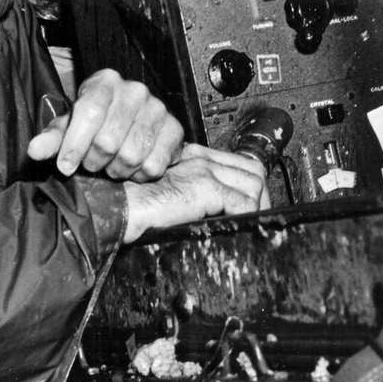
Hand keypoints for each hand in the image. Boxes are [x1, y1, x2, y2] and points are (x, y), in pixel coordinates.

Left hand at [27, 69, 183, 179]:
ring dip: (116, 170)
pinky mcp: (175, 130)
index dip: (74, 144)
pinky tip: (133, 167)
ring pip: (131, 156)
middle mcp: (134, 90)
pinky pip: (154, 166)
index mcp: (105, 82)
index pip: (89, 112)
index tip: (65, 166)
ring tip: (111, 165)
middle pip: (108, 140)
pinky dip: (139, 175)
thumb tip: (34, 150)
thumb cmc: (95, 125)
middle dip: (94, 161)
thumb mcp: (70, 127)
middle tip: (92, 164)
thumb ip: (52, 138)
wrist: (132, 124)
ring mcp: (158, 109)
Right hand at [120, 143, 266, 243]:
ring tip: (248, 222)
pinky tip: (234, 225)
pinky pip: (243, 203)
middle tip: (256, 216)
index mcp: (193, 156)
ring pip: (253, 184)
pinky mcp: (205, 186)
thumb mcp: (174, 192)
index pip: (238, 162)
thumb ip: (195, 193)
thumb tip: (222, 210)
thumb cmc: (138, 205)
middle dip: (261, 196)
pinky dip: (246, 216)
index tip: (251, 205)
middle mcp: (200, 158)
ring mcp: (203, 169)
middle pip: (252, 170)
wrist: (121, 207)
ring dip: (256, 206)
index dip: (250, 185)